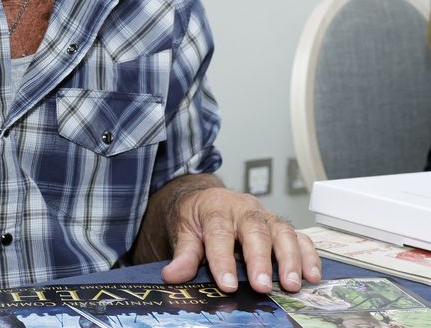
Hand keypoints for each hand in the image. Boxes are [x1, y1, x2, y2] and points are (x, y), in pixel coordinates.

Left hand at [160, 186, 320, 293]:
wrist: (207, 198)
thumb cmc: (198, 217)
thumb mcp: (184, 230)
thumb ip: (184, 254)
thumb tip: (172, 275)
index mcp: (216, 209)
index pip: (219, 233)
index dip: (223, 259)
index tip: (227, 284)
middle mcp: (244, 210)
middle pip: (254, 231)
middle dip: (260, 260)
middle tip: (262, 286)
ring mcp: (265, 216)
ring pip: (282, 232)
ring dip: (290, 259)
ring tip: (292, 284)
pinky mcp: (281, 226)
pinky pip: (300, 237)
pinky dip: (309, 255)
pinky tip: (312, 275)